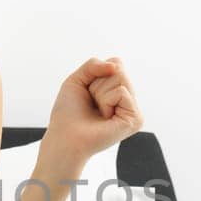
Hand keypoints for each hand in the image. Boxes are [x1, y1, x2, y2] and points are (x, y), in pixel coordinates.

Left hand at [39, 56, 143, 174]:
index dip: (96, 73)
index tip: (87, 92)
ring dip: (100, 92)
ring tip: (97, 111)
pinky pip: (121, 92)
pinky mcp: (135, 119)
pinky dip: (106, 100)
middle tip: (92, 103)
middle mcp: (128, 100)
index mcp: (117, 91)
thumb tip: (116, 66)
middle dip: (97, 83)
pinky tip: (104, 117)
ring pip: (120, 78)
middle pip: (119, 68)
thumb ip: (94, 64)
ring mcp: (133, 109)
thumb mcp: (77, 79)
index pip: (116, 63)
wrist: (65, 137)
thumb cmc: (68, 113)